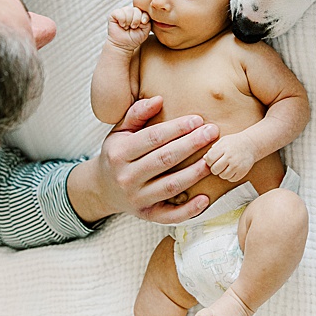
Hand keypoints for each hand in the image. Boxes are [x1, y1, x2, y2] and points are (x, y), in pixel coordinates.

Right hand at [67, 97, 217, 224]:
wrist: (101, 189)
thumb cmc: (118, 154)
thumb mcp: (120, 132)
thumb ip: (137, 114)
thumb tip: (158, 99)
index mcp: (119, 153)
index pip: (152, 138)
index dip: (176, 128)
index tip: (198, 119)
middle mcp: (126, 177)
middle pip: (164, 160)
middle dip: (191, 145)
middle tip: (213, 132)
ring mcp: (136, 198)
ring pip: (170, 186)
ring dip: (195, 173)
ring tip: (214, 160)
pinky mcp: (147, 215)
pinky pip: (169, 216)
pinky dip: (188, 210)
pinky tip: (206, 198)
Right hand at [108, 6, 149, 51]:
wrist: (123, 45)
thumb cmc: (134, 38)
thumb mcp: (145, 31)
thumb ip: (148, 22)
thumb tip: (143, 17)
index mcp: (139, 15)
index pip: (144, 10)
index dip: (144, 17)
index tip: (142, 25)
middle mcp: (131, 12)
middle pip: (136, 9)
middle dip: (136, 20)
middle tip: (133, 27)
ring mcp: (122, 12)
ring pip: (128, 10)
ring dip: (129, 20)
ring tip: (127, 27)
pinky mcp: (113, 15)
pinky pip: (119, 12)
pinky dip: (121, 20)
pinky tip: (122, 25)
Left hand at [203, 133, 255, 181]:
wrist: (251, 144)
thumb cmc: (235, 142)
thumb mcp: (223, 141)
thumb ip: (213, 149)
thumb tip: (204, 158)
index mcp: (224, 148)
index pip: (209, 159)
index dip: (209, 161)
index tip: (212, 160)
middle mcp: (230, 157)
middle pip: (215, 169)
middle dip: (215, 168)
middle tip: (219, 165)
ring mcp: (237, 165)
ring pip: (223, 176)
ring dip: (223, 173)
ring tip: (226, 167)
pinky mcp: (243, 171)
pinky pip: (232, 179)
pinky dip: (231, 176)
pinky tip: (232, 170)